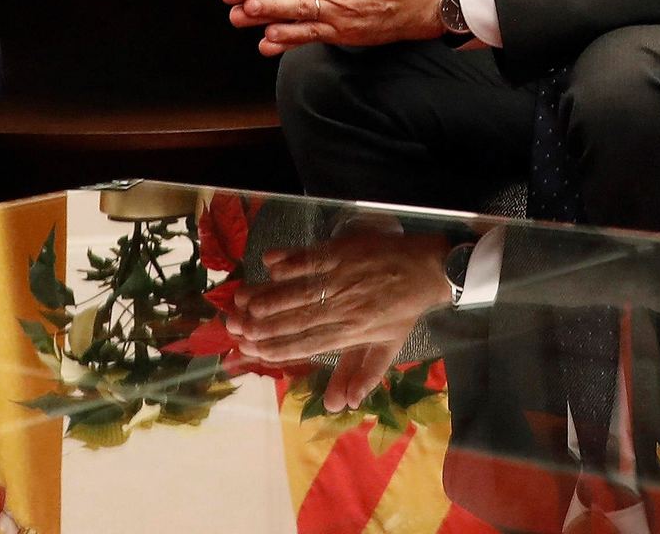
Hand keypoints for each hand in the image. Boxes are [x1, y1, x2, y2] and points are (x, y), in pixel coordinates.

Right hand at [225, 223, 451, 410]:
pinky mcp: (341, 253)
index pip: (307, 343)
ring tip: (241, 303)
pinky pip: (309, 258)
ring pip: (297, 290)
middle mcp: (342, 306)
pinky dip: (288, 260)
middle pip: (295, 319)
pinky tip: (267, 264)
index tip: (252, 351)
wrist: (425, 271)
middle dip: (262, 326)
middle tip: (234, 329)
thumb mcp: (388, 348)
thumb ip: (363, 374)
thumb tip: (343, 405)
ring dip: (266, 296)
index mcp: (352, 332)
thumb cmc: (403, 311)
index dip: (278, 348)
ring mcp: (341, 278)